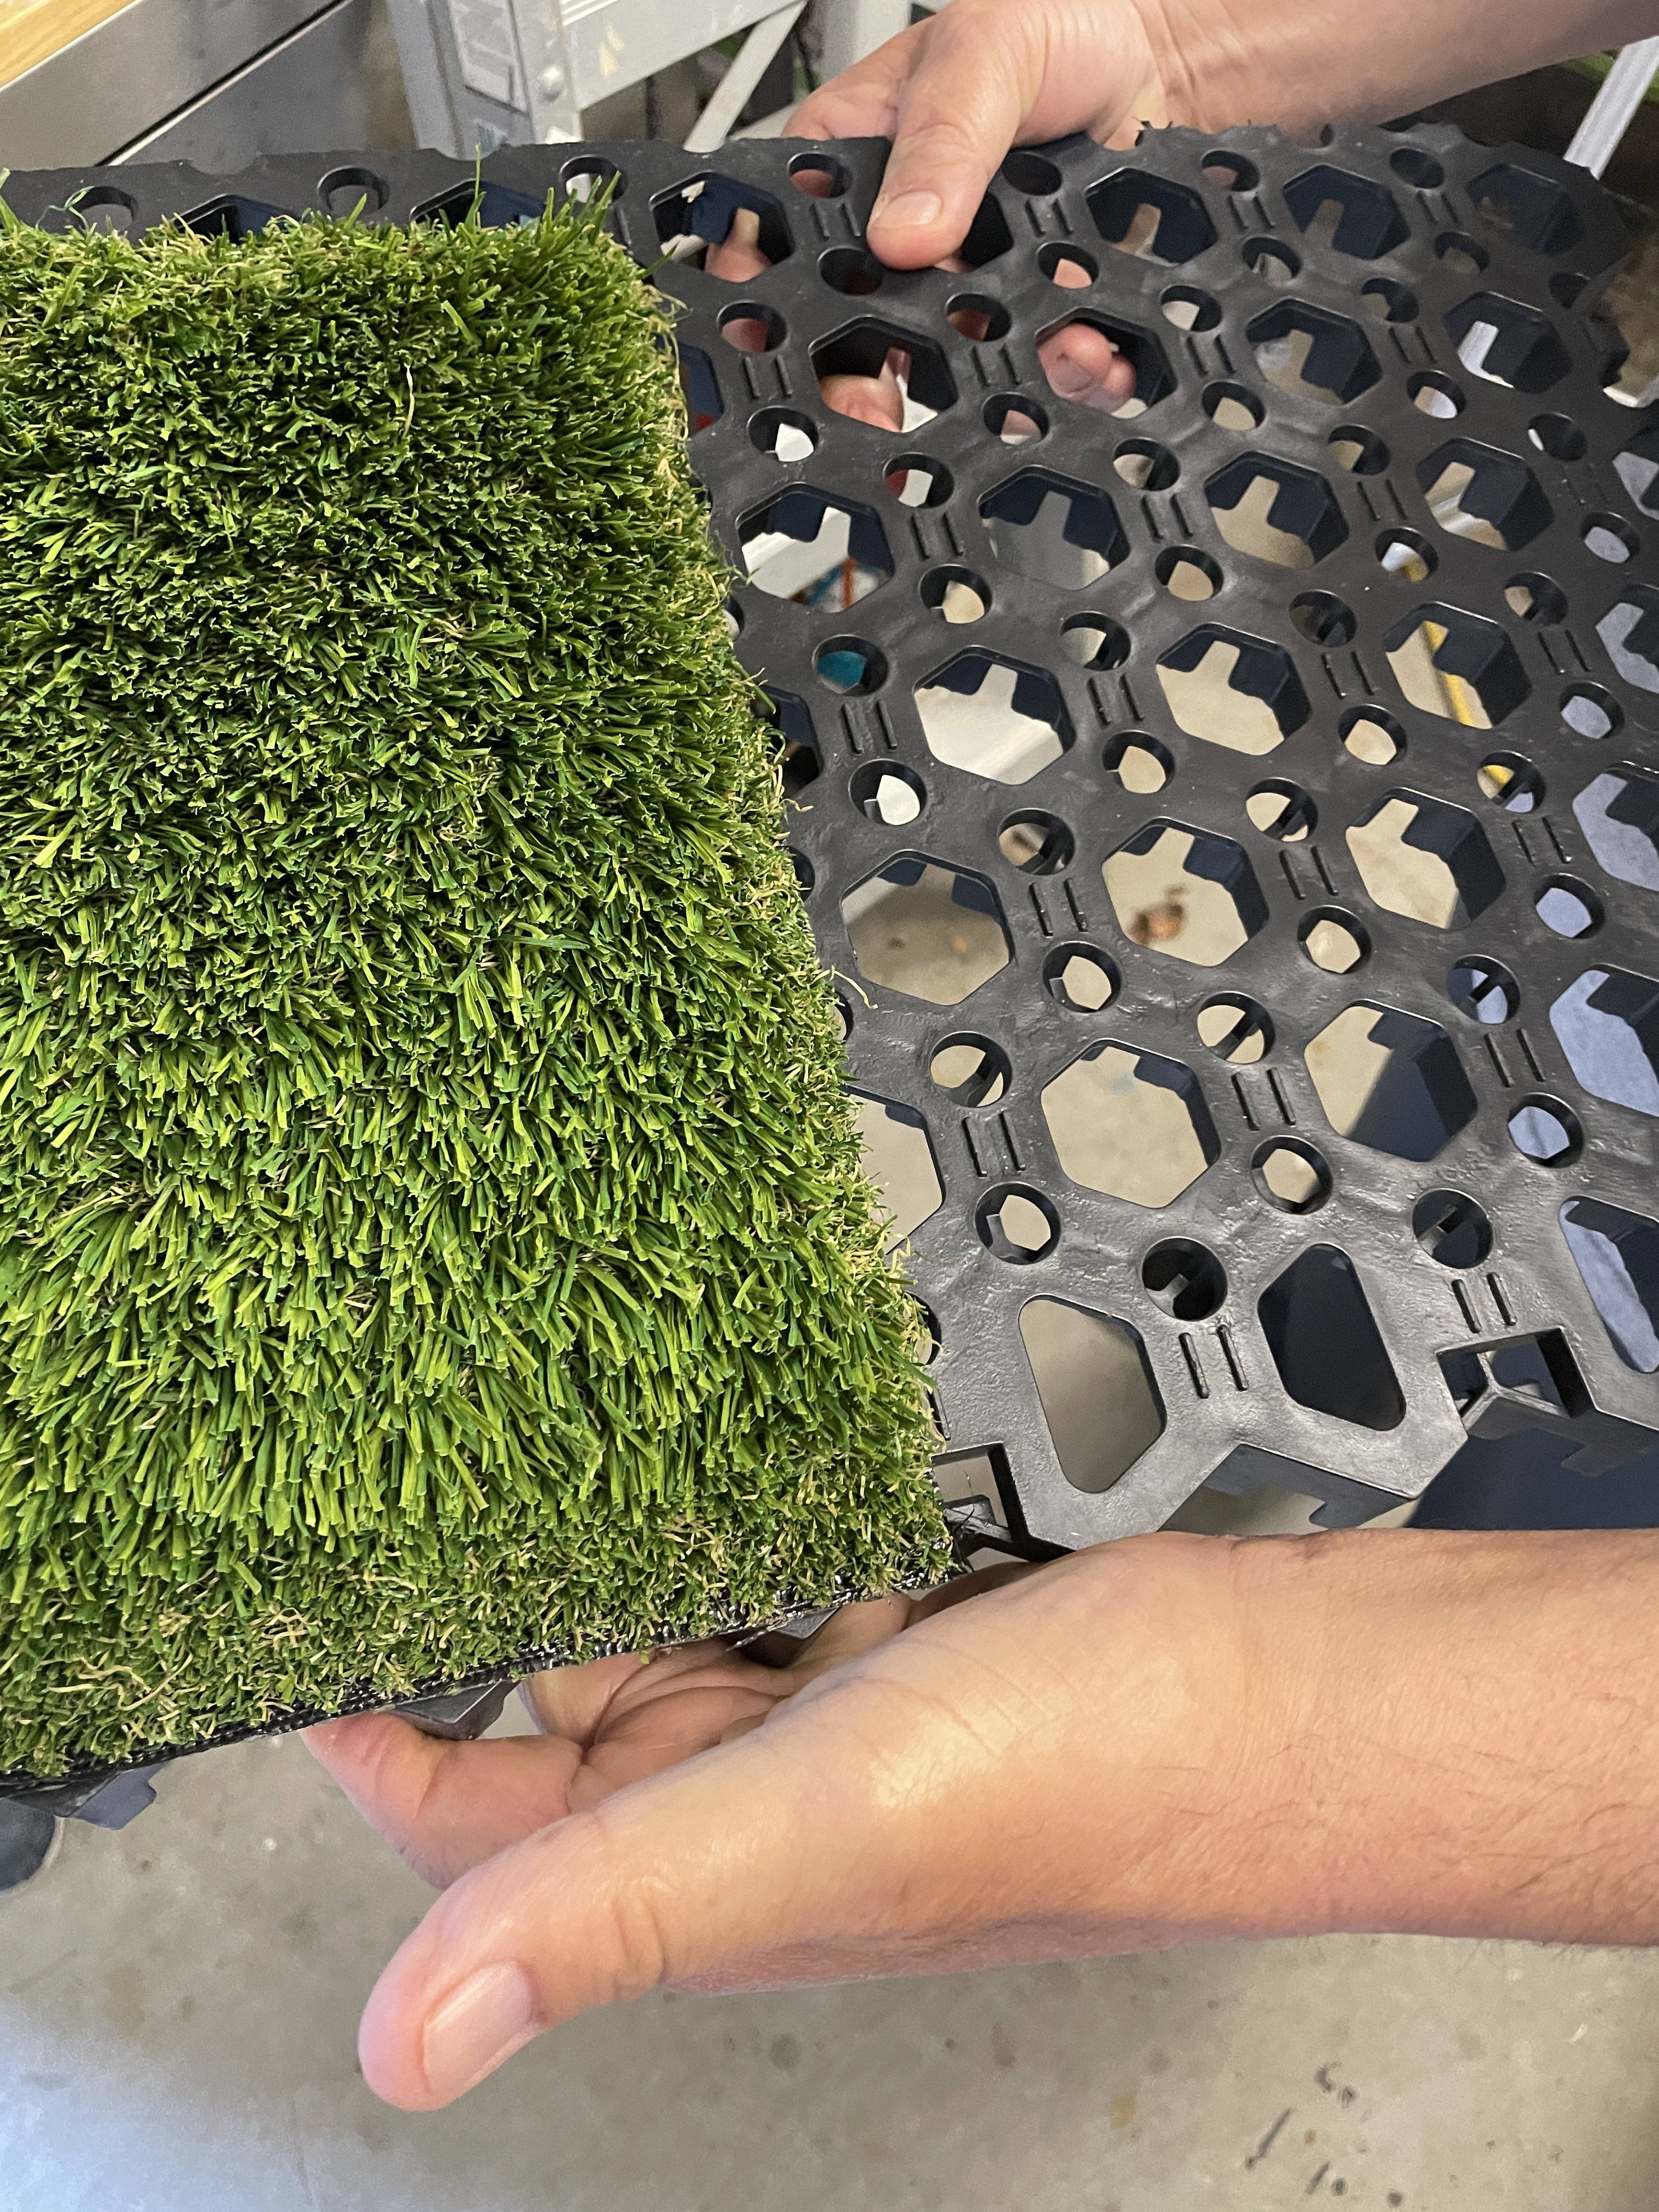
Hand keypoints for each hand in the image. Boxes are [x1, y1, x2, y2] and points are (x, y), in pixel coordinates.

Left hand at [309, 1525, 1658, 2109]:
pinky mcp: (907, 1633)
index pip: (470, 1827)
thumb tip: (404, 2047)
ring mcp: (835, 1711)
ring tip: (561, 1427)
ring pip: (672, 1620)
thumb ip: (618, 1906)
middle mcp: (754, 1800)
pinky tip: (733, 1446)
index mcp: (705, 1873)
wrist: (1294, 1690)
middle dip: (500, 1601)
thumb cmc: (1100, 1776)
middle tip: (439, 1464)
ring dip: (619, 1543)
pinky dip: (741, 1511)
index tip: (320, 1619)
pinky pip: (778, 1566)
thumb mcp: (825, 1822)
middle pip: (562, 1709)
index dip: (381, 1734)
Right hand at [703, 16, 1142, 419]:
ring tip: (1035, 365)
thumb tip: (904, 232)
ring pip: (946, 361)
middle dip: (867, 386)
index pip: (775, 246)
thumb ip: (943, 139)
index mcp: (848, 164)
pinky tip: (1088, 356)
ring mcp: (960, 278)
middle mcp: (894, 232)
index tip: (781, 360)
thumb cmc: (1054, 19)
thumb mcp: (985, 54)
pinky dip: (1061, 370)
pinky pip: (1030, 362)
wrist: (1158, 54)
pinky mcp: (1023, 306)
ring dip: (987, 380)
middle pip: (851, 332)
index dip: (762, 311)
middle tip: (880, 416)